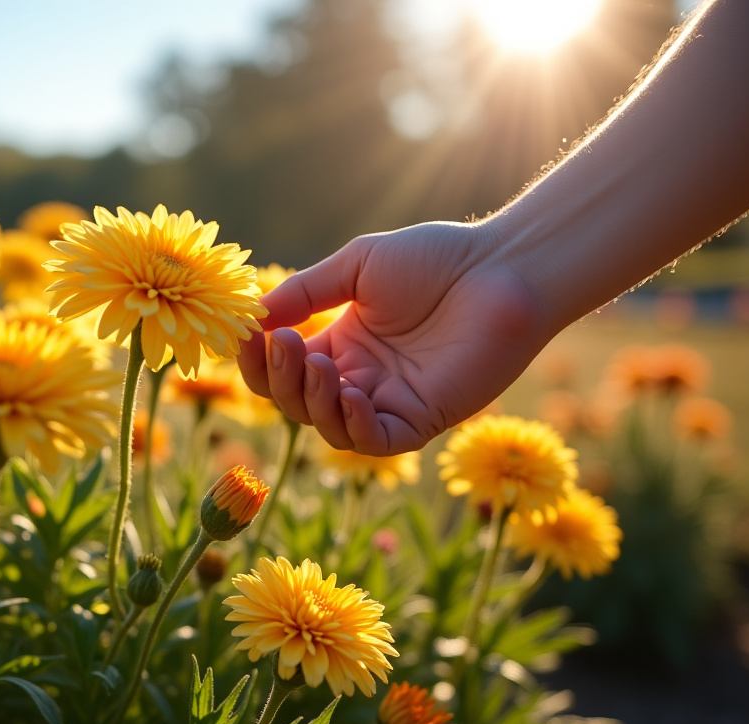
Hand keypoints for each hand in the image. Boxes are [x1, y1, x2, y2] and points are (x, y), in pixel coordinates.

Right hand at [238, 221, 550, 454]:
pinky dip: (353, 425)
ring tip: (315, 362)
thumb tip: (253, 318)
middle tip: (284, 343)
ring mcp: (389, 402)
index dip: (257, 357)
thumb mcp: (357, 266)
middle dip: (279, 376)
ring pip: (328, 426)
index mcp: (340, 343)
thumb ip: (306, 292)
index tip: (244, 335)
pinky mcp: (422, 419)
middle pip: (295, 400)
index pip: (281, 367)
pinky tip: (349, 394)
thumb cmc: (438, 258)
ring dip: (310, 399)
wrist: (504, 267)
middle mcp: (359, 378)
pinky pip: (374, 441)